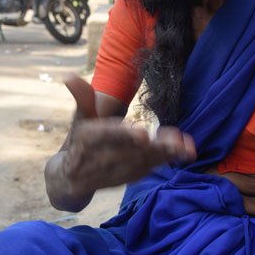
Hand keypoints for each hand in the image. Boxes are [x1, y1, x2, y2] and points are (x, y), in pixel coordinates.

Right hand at [57, 76, 195, 201]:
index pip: (106, 137)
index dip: (124, 136)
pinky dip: (166, 161)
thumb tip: (68, 76)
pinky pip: (148, 170)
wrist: (71, 178)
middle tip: (176, 142)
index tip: (143, 134)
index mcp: (87, 141)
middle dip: (155, 148)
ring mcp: (116, 172)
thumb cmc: (79, 141)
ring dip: (165, 155)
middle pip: (130, 153)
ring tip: (185, 147)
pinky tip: (183, 152)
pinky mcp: (128, 178)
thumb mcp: (79, 119)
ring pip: (142, 163)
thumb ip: (82, 98)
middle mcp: (101, 159)